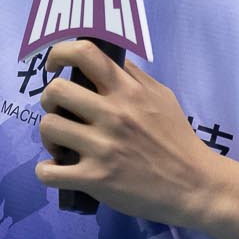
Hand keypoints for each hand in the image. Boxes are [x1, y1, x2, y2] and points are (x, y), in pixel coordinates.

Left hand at [34, 40, 227, 224]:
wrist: (193, 185)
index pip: (85, 54)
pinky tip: (56, 169)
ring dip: (48, 135)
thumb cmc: (177, 138)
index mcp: (128, 90)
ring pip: (49, 127)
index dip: (60, 53)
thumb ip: (133, 76)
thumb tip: (107, 60)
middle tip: (59, 110)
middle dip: (49, 99)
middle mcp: (112, 114)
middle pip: (56, 91)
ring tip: (61, 142)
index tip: (54, 66)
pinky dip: (46, 170)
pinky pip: (48, 172)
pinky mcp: (95, 179)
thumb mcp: (162, 96)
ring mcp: (102, 147)